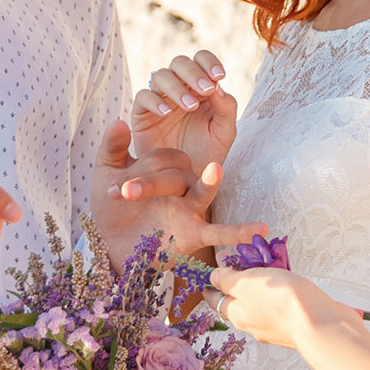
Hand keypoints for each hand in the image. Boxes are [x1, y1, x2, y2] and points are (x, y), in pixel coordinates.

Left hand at [91, 121, 266, 259]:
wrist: (112, 249)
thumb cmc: (113, 211)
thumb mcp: (107, 177)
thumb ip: (112, 148)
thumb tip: (119, 119)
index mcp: (164, 169)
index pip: (158, 159)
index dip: (134, 171)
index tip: (110, 190)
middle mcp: (181, 186)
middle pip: (176, 174)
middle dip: (150, 183)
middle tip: (124, 193)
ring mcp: (191, 210)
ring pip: (203, 192)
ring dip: (210, 181)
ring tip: (215, 169)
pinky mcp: (195, 235)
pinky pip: (220, 232)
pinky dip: (240, 231)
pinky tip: (262, 229)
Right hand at [132, 50, 236, 171]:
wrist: (185, 183)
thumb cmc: (207, 155)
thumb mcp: (224, 133)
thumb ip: (226, 108)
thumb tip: (218, 85)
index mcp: (201, 87)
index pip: (202, 60)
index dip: (209, 62)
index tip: (220, 76)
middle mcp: (179, 88)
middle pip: (180, 63)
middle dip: (193, 73)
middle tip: (206, 90)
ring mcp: (160, 99)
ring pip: (160, 76)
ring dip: (177, 87)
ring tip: (190, 106)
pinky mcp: (142, 114)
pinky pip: (143, 97)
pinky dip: (154, 101)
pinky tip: (166, 113)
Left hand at [207, 265, 358, 348]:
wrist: (320, 323)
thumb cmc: (280, 300)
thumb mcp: (246, 282)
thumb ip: (228, 280)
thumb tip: (214, 278)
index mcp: (237, 315)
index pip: (216, 301)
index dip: (211, 288)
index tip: (209, 280)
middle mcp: (253, 326)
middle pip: (239, 305)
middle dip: (238, 288)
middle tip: (240, 268)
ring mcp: (275, 329)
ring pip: (261, 307)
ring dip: (260, 292)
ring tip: (267, 272)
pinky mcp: (295, 326)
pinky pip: (280, 309)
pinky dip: (278, 298)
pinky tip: (287, 287)